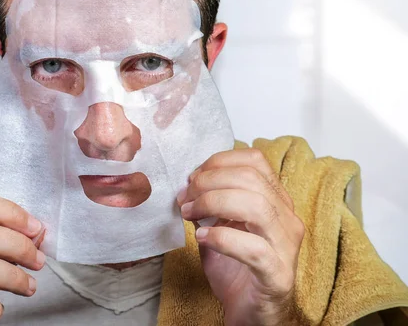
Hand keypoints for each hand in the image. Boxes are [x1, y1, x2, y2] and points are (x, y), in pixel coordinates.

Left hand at [178, 149, 304, 325]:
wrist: (252, 315)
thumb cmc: (237, 269)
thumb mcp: (219, 227)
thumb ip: (208, 205)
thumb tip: (186, 187)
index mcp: (276, 201)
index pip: (254, 161)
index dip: (218, 162)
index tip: (192, 178)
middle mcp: (287, 219)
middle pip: (250, 179)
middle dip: (208, 182)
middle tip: (185, 198)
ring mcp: (286, 247)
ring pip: (256, 206)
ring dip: (212, 204)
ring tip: (190, 215)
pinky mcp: (278, 275)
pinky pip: (253, 249)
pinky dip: (221, 238)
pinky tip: (202, 239)